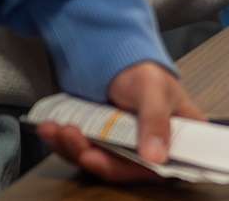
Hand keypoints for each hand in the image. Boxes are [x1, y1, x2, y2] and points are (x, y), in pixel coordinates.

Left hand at [34, 62, 203, 180]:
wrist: (119, 58)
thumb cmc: (144, 72)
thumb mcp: (153, 89)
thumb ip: (156, 120)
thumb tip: (156, 157)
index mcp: (178, 142)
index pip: (161, 168)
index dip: (132, 170)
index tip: (97, 158)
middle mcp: (153, 152)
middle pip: (124, 169)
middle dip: (92, 156)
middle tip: (70, 136)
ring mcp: (126, 150)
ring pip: (100, 162)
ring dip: (73, 148)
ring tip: (56, 129)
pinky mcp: (104, 146)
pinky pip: (84, 152)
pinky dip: (65, 143)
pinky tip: (50, 128)